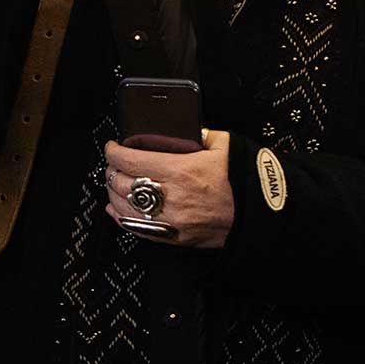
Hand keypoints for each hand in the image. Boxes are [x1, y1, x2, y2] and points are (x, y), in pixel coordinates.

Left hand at [104, 130, 234, 248]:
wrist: (252, 215)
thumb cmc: (239, 181)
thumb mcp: (223, 146)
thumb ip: (202, 133)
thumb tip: (188, 128)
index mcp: (180, 170)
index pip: (132, 160)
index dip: (114, 152)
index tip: (112, 147)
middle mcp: (170, 196)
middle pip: (122, 183)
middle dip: (112, 170)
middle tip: (114, 163)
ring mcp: (169, 219)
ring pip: (124, 207)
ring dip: (113, 193)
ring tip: (114, 182)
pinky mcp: (171, 235)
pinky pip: (135, 228)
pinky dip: (120, 216)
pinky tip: (116, 208)